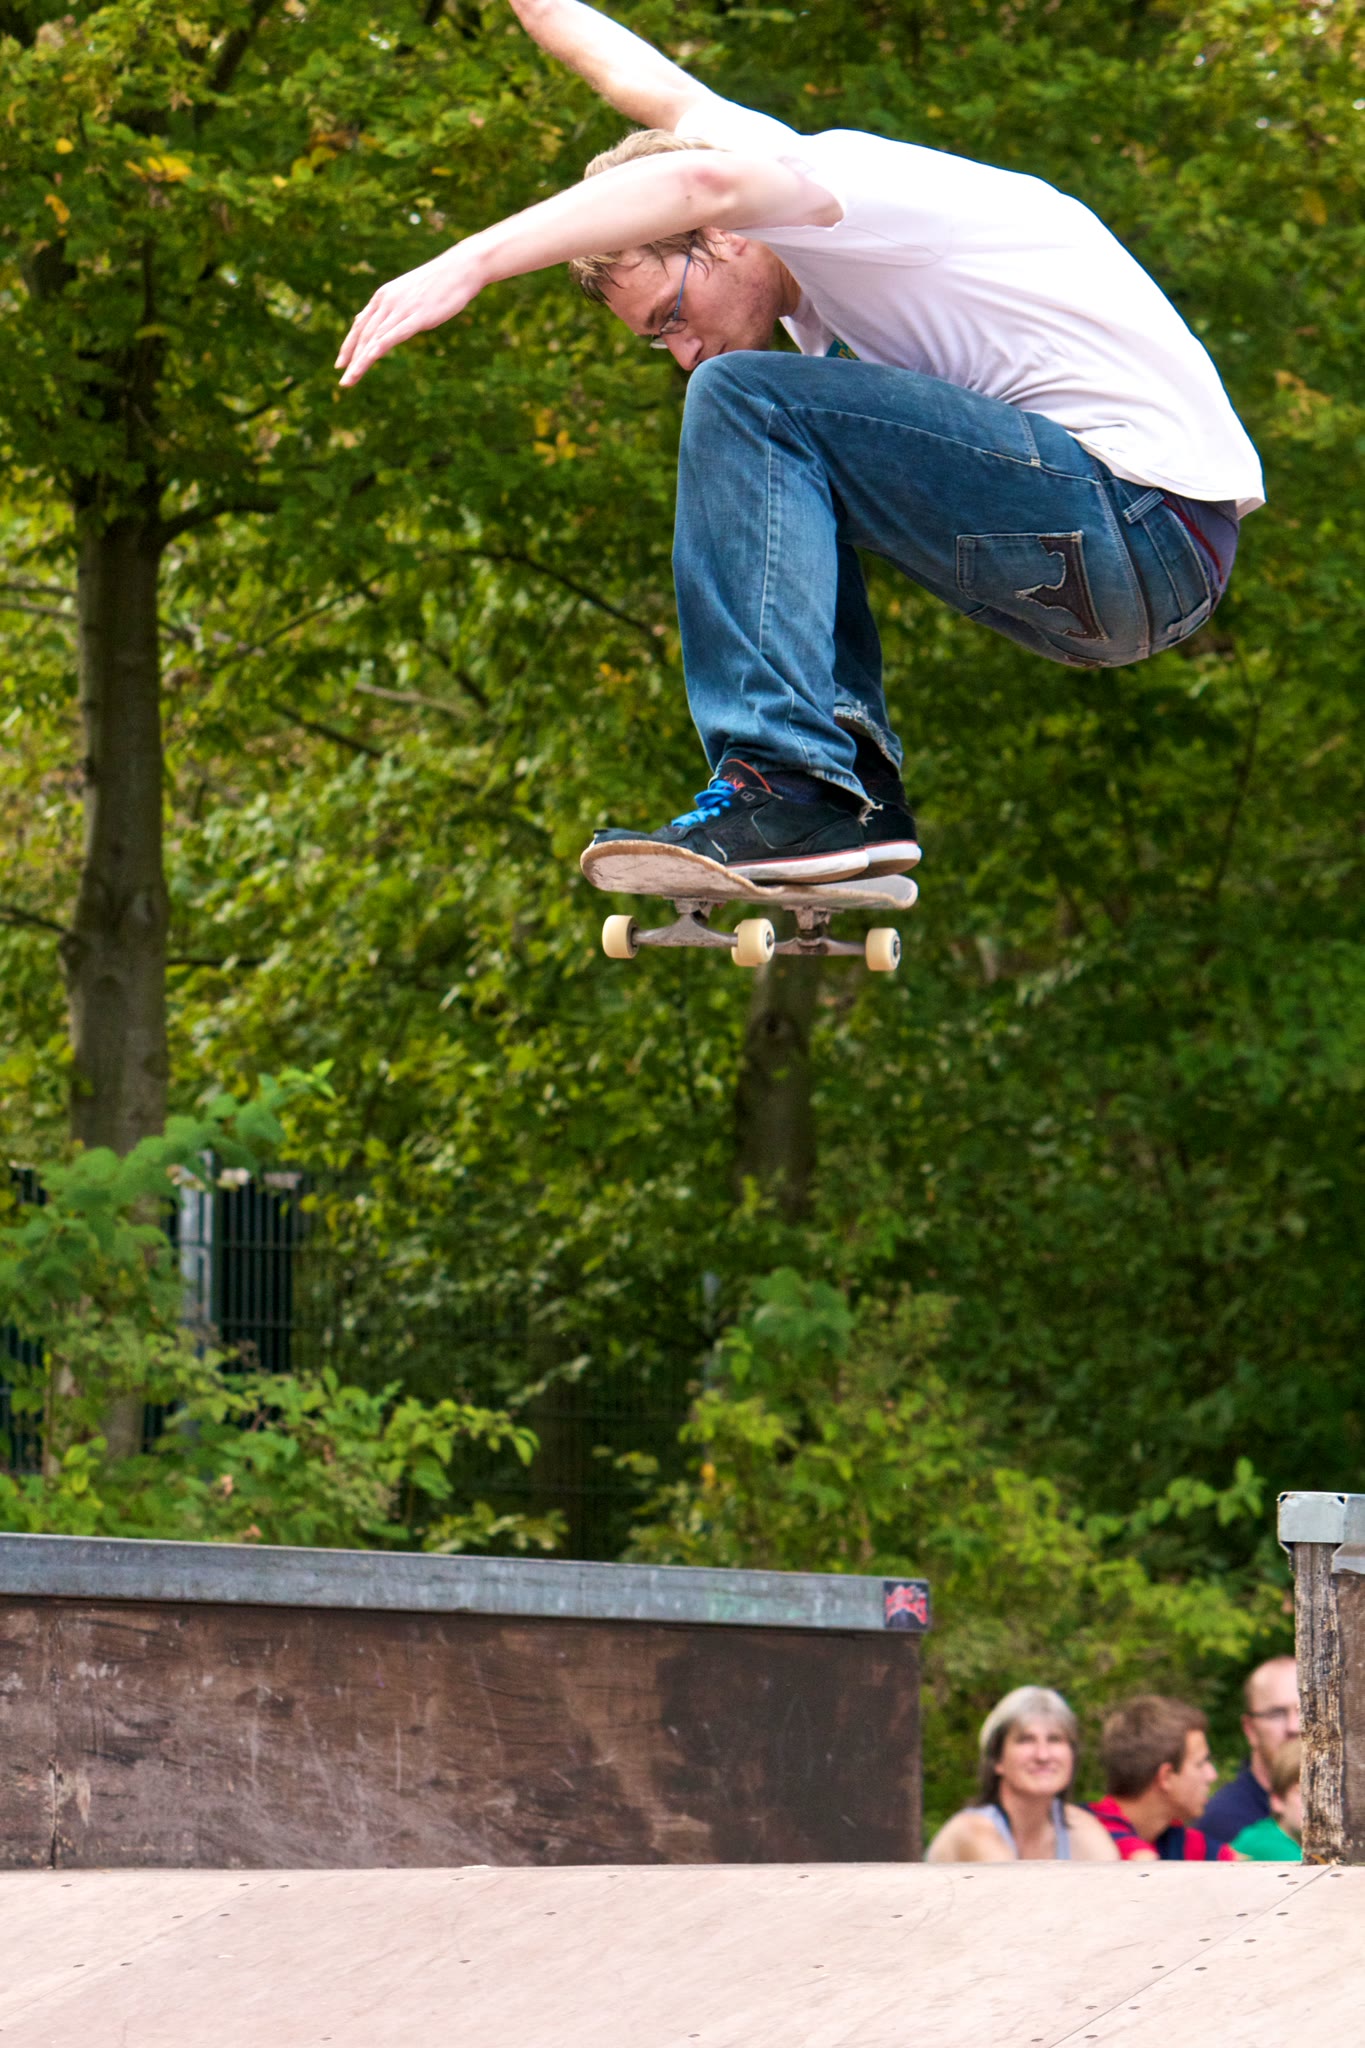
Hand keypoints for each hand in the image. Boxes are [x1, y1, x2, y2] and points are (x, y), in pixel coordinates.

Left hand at [336, 246, 481, 386]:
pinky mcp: (417, 317)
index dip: (349, 345)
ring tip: (349, 380)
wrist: (461, 268)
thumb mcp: (410, 293)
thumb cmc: (439, 282)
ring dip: (360, 361)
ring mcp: (401, 309)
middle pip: (363, 334)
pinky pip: (393, 336)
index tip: (341, 363)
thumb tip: (389, 318)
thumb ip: (395, 307)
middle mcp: (387, 302)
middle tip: (342, 380)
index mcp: (384, 296)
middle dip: (351, 358)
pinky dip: (377, 349)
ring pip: (374, 339)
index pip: (361, 324)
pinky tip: (368, 361)